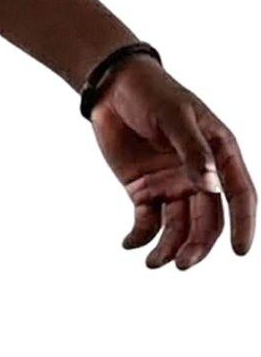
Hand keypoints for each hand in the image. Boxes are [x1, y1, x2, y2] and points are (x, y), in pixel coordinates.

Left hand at [89, 56, 255, 269]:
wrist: (113, 90)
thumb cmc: (152, 94)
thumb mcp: (175, 118)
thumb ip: (193, 151)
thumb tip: (209, 185)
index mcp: (219, 152)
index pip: (238, 193)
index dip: (242, 223)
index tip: (239, 251)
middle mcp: (199, 173)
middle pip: (206, 220)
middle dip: (197, 246)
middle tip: (181, 266)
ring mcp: (172, 185)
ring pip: (177, 228)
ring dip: (168, 249)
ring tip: (152, 263)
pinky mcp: (144, 192)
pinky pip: (146, 223)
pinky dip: (139, 238)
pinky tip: (128, 244)